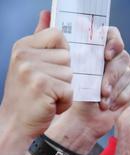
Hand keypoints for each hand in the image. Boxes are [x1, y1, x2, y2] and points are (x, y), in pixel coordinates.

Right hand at [0, 11, 71, 140]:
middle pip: (68, 57)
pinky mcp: (43, 85)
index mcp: (23, 46)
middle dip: (64, 76)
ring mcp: (32, 69)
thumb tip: (48, 13)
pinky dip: (65, 102)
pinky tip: (50, 106)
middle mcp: (25, 54)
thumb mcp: (31, 63)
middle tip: (47, 87)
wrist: (15, 123)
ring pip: (71, 74)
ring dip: (65, 90)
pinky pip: (70, 90)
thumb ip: (41, 39)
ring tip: (47, 97)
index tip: (53, 66)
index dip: (63, 53)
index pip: (58, 35)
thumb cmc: (28, 95)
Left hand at [46, 26, 129, 153]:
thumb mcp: (53, 63)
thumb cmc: (65, 92)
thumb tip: (46, 14)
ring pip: (127, 74)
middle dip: (112, 74)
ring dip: (115, 88)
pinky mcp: (128, 90)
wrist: (74, 120)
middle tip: (102, 88)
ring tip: (102, 100)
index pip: (111, 34)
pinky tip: (108, 106)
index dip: (112, 42)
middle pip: (122, 56)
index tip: (105, 55)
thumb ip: (50, 39)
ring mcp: (120, 75)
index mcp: (94, 48)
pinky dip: (120, 98)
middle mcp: (110, 59)